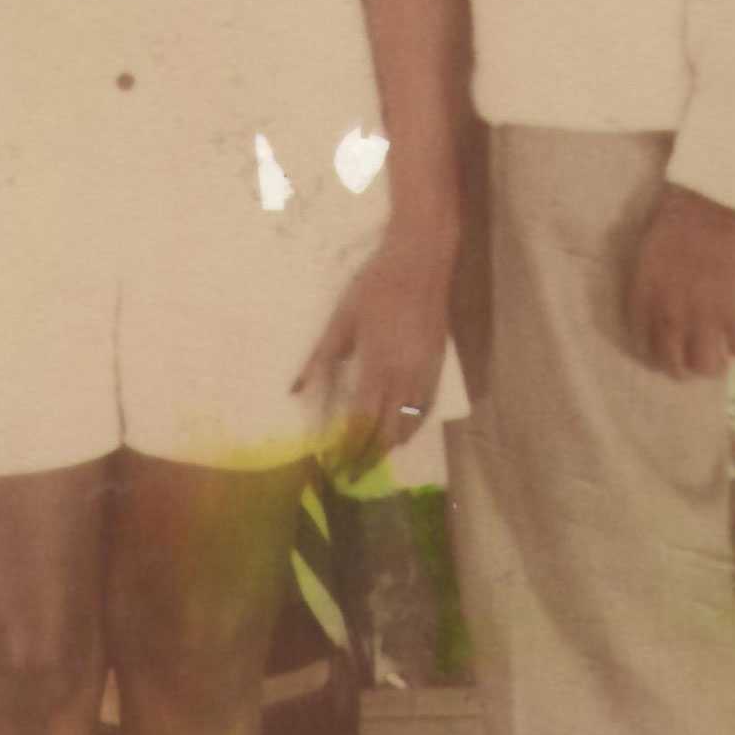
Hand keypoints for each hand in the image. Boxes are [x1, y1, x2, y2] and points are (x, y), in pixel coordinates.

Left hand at [293, 235, 450, 477]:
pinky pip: (427, 408)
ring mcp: (425, 374)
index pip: (360, 423)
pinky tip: (402, 433)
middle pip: (386, 432)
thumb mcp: (341, 320)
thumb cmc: (374, 285)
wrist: (421, 261)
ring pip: (410, 425)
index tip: (331, 464)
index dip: (346, 448)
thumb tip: (296, 390)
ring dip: (389, 445)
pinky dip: (413, 427)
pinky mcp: (438, 366)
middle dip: (367, 457)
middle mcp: (404, 378)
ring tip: (370, 458)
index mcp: (377, 367)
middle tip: (349, 473)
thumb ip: (320, 359)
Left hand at [627, 185, 734, 380]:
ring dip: (712, 366)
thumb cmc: (677, 213)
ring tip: (720, 360)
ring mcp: (703, 315)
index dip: (655, 351)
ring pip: (706, 365)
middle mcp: (669, 313)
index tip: (665, 350)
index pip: (642, 342)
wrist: (714, 198)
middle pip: (671, 362)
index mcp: (643, 296)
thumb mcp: (646, 251)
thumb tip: (657, 307)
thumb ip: (649, 285)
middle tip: (692, 363)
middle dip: (682, 368)